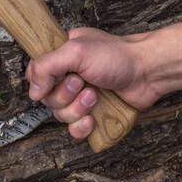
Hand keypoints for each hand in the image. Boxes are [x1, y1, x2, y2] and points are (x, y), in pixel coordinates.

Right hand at [26, 27, 159, 138]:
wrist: (147, 72)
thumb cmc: (116, 56)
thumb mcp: (76, 51)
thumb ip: (47, 67)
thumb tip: (33, 93)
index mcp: (61, 56)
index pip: (35, 74)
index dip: (41, 82)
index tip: (58, 78)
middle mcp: (68, 76)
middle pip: (47, 99)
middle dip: (65, 95)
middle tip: (83, 83)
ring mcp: (80, 96)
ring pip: (61, 115)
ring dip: (77, 109)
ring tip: (94, 96)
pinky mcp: (93, 113)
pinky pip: (74, 130)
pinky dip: (81, 127)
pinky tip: (92, 120)